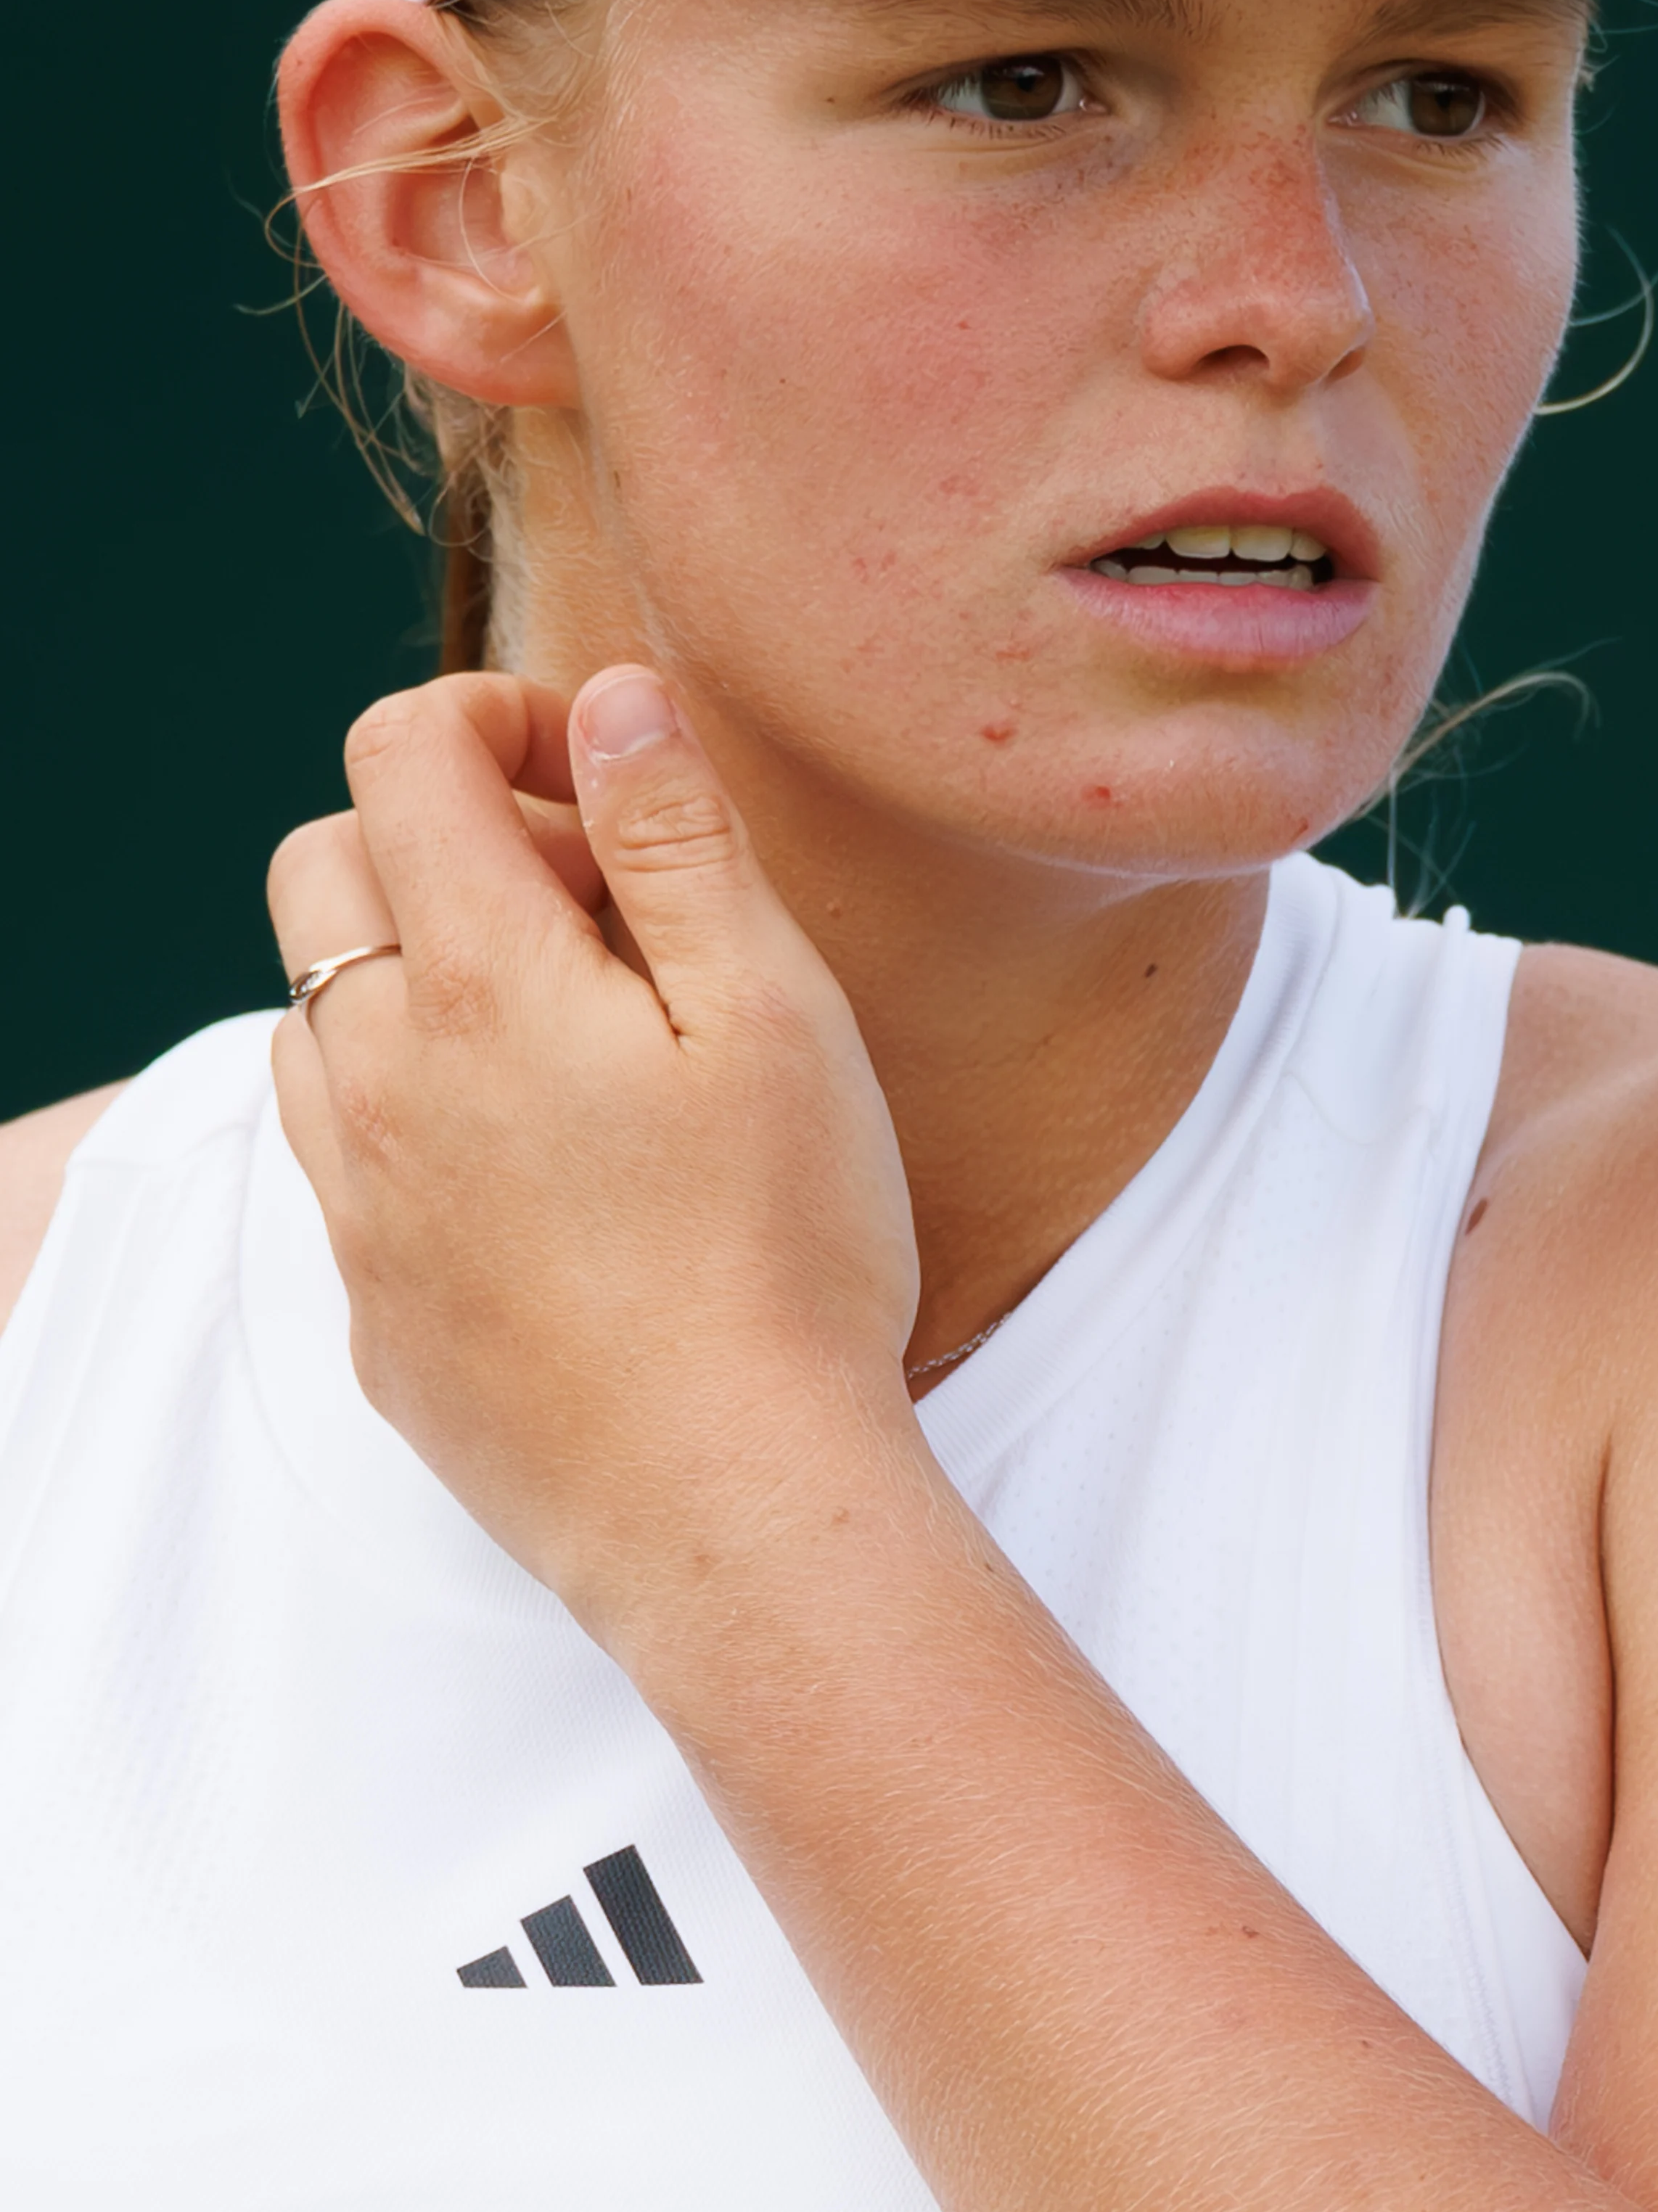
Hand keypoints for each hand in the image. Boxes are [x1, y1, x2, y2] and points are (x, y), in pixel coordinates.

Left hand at [268, 670, 922, 1641]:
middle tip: (596, 910)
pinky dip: (416, 1111)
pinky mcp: (376, 1310)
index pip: (398, 753)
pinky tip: (550, 1174)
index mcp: (479, 984)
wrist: (732, 1512)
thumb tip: (613, 698)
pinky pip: (344, 1158)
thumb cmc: (786, 1258)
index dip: (495, 717)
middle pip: (322, 866)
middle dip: (439, 835)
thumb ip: (677, 836)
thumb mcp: (771, 1012)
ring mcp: (359, 1204)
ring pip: (316, 1014)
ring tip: (574, 1043)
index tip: (599, 779)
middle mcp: (378, 1081)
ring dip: (417, 978)